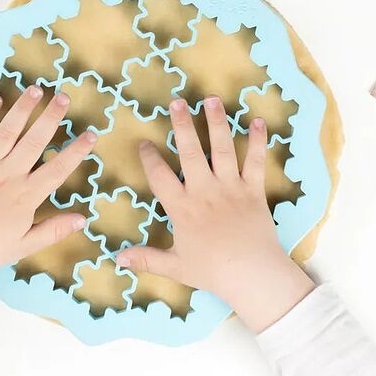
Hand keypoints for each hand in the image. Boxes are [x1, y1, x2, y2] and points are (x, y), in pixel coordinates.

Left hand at [0, 86, 95, 290]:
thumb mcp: (24, 246)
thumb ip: (54, 230)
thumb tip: (83, 218)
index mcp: (25, 197)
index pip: (58, 169)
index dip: (76, 151)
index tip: (91, 134)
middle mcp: (8, 176)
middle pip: (35, 140)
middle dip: (51, 117)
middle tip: (64, 97)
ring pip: (8, 131)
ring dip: (23, 108)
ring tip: (36, 89)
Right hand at [116, 97, 313, 332]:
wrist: (253, 275)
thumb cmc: (213, 272)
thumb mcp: (175, 267)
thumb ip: (146, 259)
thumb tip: (117, 259)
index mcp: (182, 208)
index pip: (159, 176)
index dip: (149, 157)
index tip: (143, 142)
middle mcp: (204, 191)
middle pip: (190, 152)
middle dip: (182, 125)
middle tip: (176, 102)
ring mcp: (230, 188)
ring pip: (222, 149)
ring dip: (216, 122)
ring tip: (211, 100)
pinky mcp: (254, 190)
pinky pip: (256, 161)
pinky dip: (259, 142)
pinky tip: (258, 122)